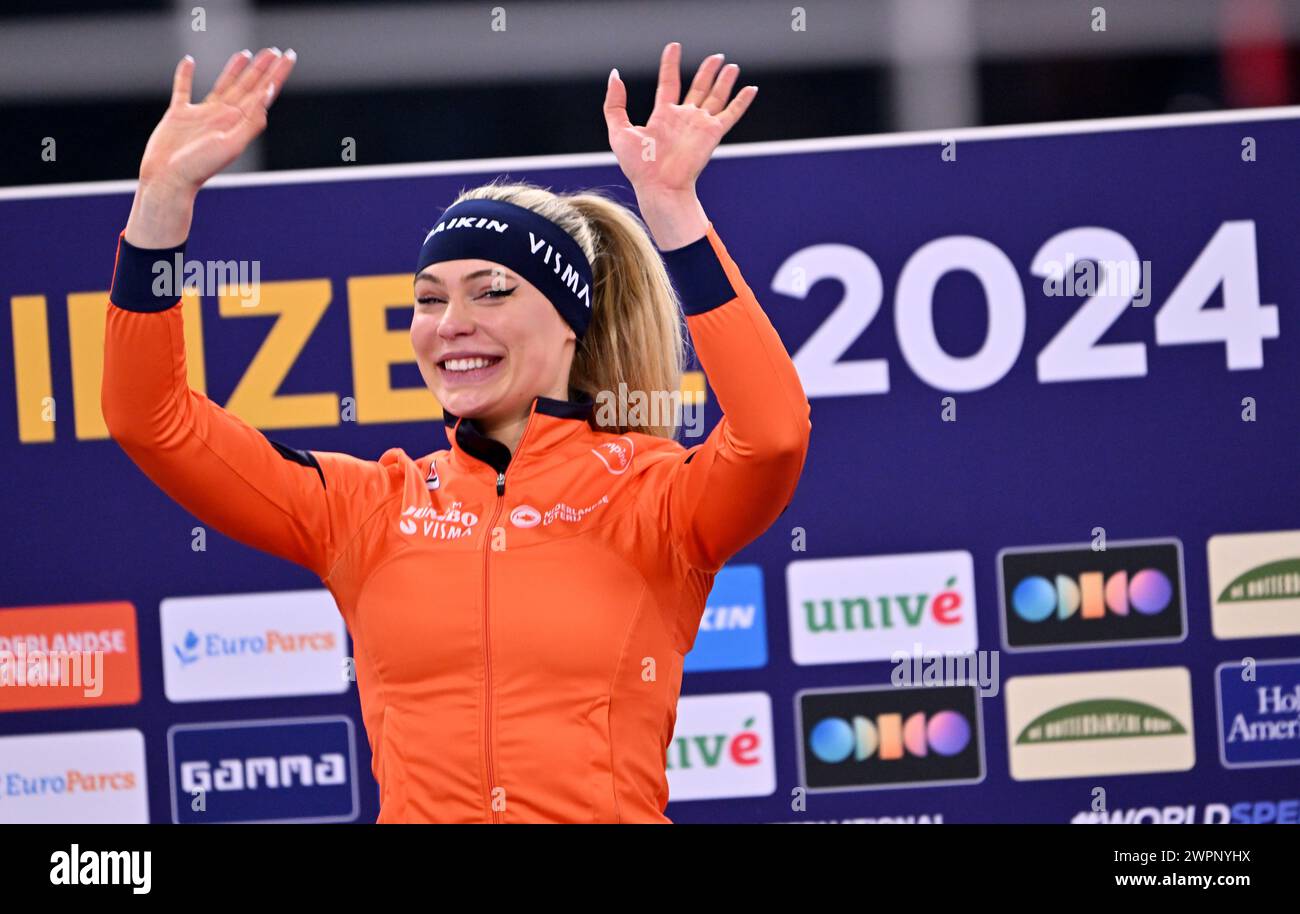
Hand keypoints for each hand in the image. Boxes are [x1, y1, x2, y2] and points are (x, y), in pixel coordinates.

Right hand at [138, 47, 296, 195]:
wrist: (168, 180)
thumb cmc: (199, 167)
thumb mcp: (232, 144)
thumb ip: (251, 121)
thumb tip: (268, 94)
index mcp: (239, 122)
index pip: (263, 92)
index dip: (276, 74)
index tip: (289, 57)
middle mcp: (224, 116)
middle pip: (248, 86)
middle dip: (262, 68)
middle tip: (275, 50)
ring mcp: (201, 115)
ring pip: (223, 85)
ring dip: (234, 69)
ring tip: (246, 53)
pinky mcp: (179, 114)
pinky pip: (183, 89)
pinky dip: (185, 74)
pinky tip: (190, 62)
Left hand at [602, 42, 755, 196]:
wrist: (659, 187)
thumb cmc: (638, 166)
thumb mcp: (618, 130)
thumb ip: (615, 104)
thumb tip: (616, 76)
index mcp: (662, 116)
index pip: (669, 83)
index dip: (671, 64)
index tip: (674, 47)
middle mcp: (684, 119)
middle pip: (699, 88)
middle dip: (707, 71)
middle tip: (717, 56)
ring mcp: (699, 125)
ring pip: (716, 97)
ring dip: (724, 81)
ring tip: (731, 65)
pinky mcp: (712, 133)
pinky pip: (731, 114)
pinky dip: (742, 101)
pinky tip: (751, 89)